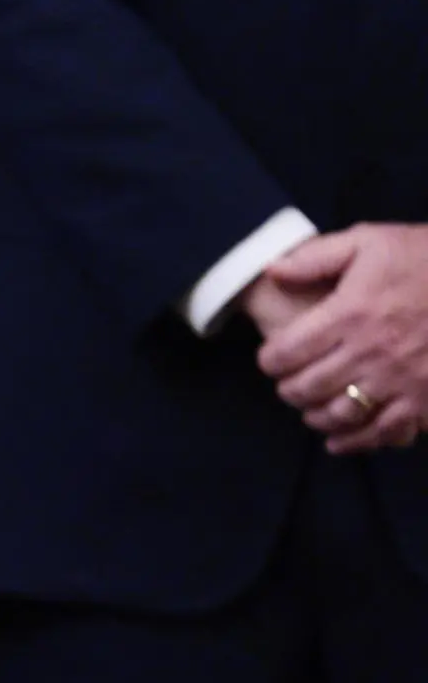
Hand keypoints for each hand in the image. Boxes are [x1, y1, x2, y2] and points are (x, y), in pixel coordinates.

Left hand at [257, 223, 427, 454]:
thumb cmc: (426, 257)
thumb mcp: (371, 241)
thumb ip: (316, 258)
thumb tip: (271, 272)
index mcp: (349, 314)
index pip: (285, 353)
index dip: (270, 360)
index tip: (272, 358)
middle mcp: (369, 351)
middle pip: (305, 388)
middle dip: (288, 389)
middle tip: (290, 383)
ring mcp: (398, 379)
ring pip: (337, 414)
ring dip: (315, 415)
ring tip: (311, 407)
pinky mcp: (425, 400)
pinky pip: (381, 432)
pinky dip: (354, 441)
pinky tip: (340, 439)